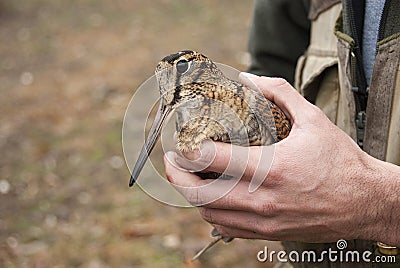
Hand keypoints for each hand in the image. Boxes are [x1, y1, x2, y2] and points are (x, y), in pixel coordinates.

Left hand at [164, 73, 398, 244]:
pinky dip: (211, 212)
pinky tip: (213, 198)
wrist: (365, 202)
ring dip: (192, 195)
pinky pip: (226, 227)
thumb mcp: (313, 119)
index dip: (186, 150)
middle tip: (173, 161)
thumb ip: (279, 93)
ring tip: (191, 177)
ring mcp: (262, 220)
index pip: (210, 160)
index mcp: (270, 168)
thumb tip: (249, 78)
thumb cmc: (341, 161)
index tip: (179, 142)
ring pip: (208, 213)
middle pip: (199, 194)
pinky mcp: (267, 232)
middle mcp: (261, 198)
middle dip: (177, 177)